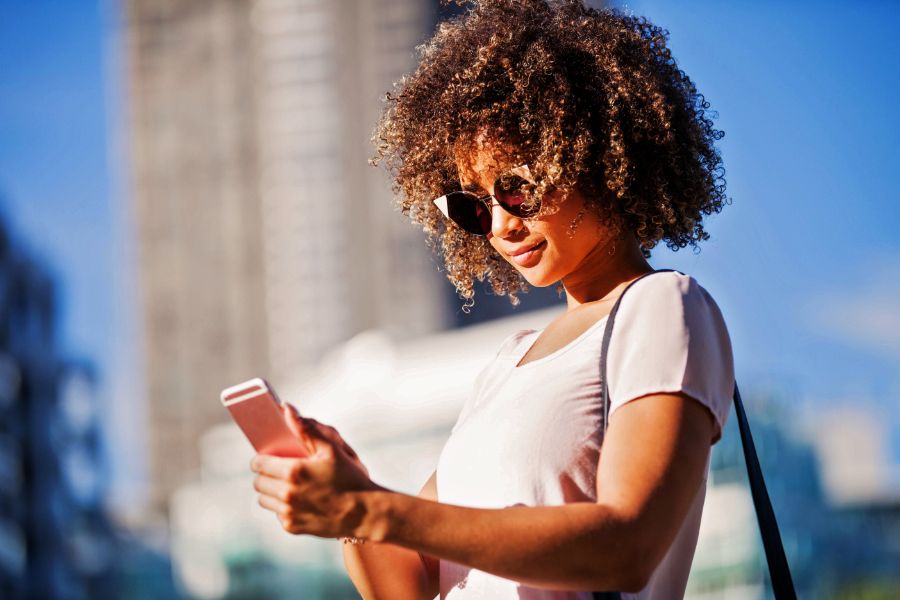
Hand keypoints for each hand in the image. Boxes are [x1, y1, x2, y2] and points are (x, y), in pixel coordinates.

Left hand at [251, 405, 380, 537]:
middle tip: (280, 471)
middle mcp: (286, 493)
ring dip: (272, 491)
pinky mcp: (292, 527)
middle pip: (258, 482)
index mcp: (293, 471)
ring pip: (264, 499)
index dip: (261, 459)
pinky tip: (300, 500)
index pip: (258, 463)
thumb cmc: (349, 477)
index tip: (268, 458)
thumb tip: (286, 408)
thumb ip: (305, 428)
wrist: (364, 512)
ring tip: (288, 485)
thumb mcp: (330, 449)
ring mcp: (288, 512)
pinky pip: (277, 513)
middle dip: (266, 475)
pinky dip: (284, 507)